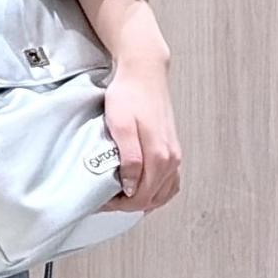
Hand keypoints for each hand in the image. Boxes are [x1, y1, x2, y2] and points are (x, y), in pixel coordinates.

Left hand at [98, 55, 181, 211]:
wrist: (144, 72)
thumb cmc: (129, 95)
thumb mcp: (121, 126)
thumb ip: (129, 158)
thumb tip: (132, 186)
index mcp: (159, 156)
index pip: (141, 197)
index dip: (120, 205)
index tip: (102, 201)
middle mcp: (172, 158)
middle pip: (152, 198)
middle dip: (129, 204)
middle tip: (107, 200)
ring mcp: (175, 154)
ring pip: (164, 193)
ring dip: (144, 200)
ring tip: (122, 197)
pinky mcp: (173, 148)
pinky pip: (171, 182)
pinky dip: (158, 192)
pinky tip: (144, 190)